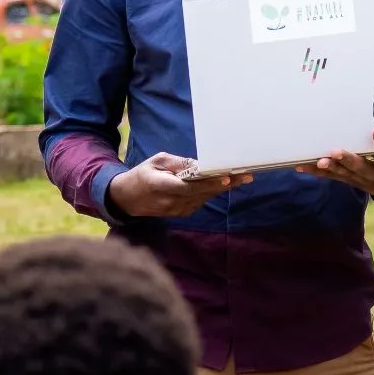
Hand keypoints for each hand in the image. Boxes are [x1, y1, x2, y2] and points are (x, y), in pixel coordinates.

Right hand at [107, 153, 251, 218]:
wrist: (127, 199)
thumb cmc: (142, 175)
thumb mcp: (156, 161)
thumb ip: (177, 162)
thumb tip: (198, 164)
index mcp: (161, 185)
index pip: (190, 186)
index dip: (209, 183)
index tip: (226, 177)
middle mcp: (170, 201)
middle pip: (202, 193)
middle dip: (225, 184)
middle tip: (246, 176)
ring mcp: (175, 210)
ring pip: (204, 198)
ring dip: (221, 188)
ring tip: (241, 178)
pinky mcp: (180, 213)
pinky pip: (199, 202)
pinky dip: (210, 193)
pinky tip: (222, 184)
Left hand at [295, 130, 373, 206]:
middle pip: (362, 169)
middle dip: (349, 160)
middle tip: (336, 151)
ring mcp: (361, 181)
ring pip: (344, 175)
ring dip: (331, 168)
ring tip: (318, 160)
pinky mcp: (350, 181)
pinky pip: (333, 178)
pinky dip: (318, 173)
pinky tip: (301, 166)